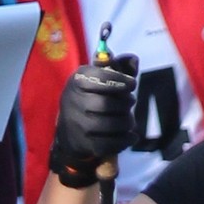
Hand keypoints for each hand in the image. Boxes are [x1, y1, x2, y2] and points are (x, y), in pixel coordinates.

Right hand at [50, 54, 139, 188]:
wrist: (70, 128)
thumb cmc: (93, 96)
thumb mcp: (101, 77)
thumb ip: (119, 66)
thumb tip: (133, 59)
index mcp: (78, 80)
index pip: (99, 78)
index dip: (119, 80)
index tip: (132, 84)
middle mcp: (73, 101)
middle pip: (106, 104)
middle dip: (125, 104)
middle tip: (131, 102)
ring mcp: (77, 124)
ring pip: (108, 125)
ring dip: (126, 122)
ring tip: (129, 120)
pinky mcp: (82, 143)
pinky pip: (107, 144)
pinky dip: (124, 141)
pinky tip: (131, 136)